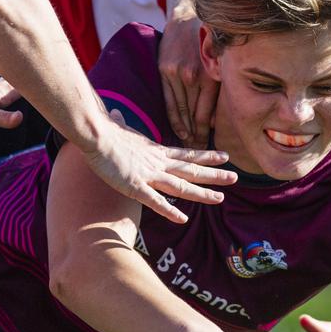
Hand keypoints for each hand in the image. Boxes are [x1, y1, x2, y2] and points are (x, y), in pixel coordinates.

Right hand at [79, 119, 236, 223]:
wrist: (94, 133)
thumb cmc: (103, 131)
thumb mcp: (117, 126)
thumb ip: (120, 123)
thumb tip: (115, 112)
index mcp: (156, 152)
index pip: (187, 155)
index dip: (206, 157)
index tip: (225, 157)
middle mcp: (157, 163)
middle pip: (191, 170)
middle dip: (214, 175)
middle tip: (236, 177)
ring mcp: (148, 175)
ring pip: (180, 186)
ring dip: (201, 193)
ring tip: (220, 198)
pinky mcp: (134, 185)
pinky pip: (154, 201)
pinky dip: (169, 209)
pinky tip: (182, 218)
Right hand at [159, 0, 216, 147]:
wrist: (187, 18)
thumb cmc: (208, 44)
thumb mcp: (219, 64)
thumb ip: (217, 90)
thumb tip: (213, 121)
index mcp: (209, 76)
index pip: (205, 115)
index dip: (203, 134)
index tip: (204, 149)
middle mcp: (193, 76)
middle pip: (192, 116)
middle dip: (194, 137)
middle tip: (194, 154)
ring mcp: (176, 73)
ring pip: (179, 110)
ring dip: (182, 130)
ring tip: (185, 145)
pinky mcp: (163, 70)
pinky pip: (168, 100)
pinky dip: (172, 116)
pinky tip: (176, 129)